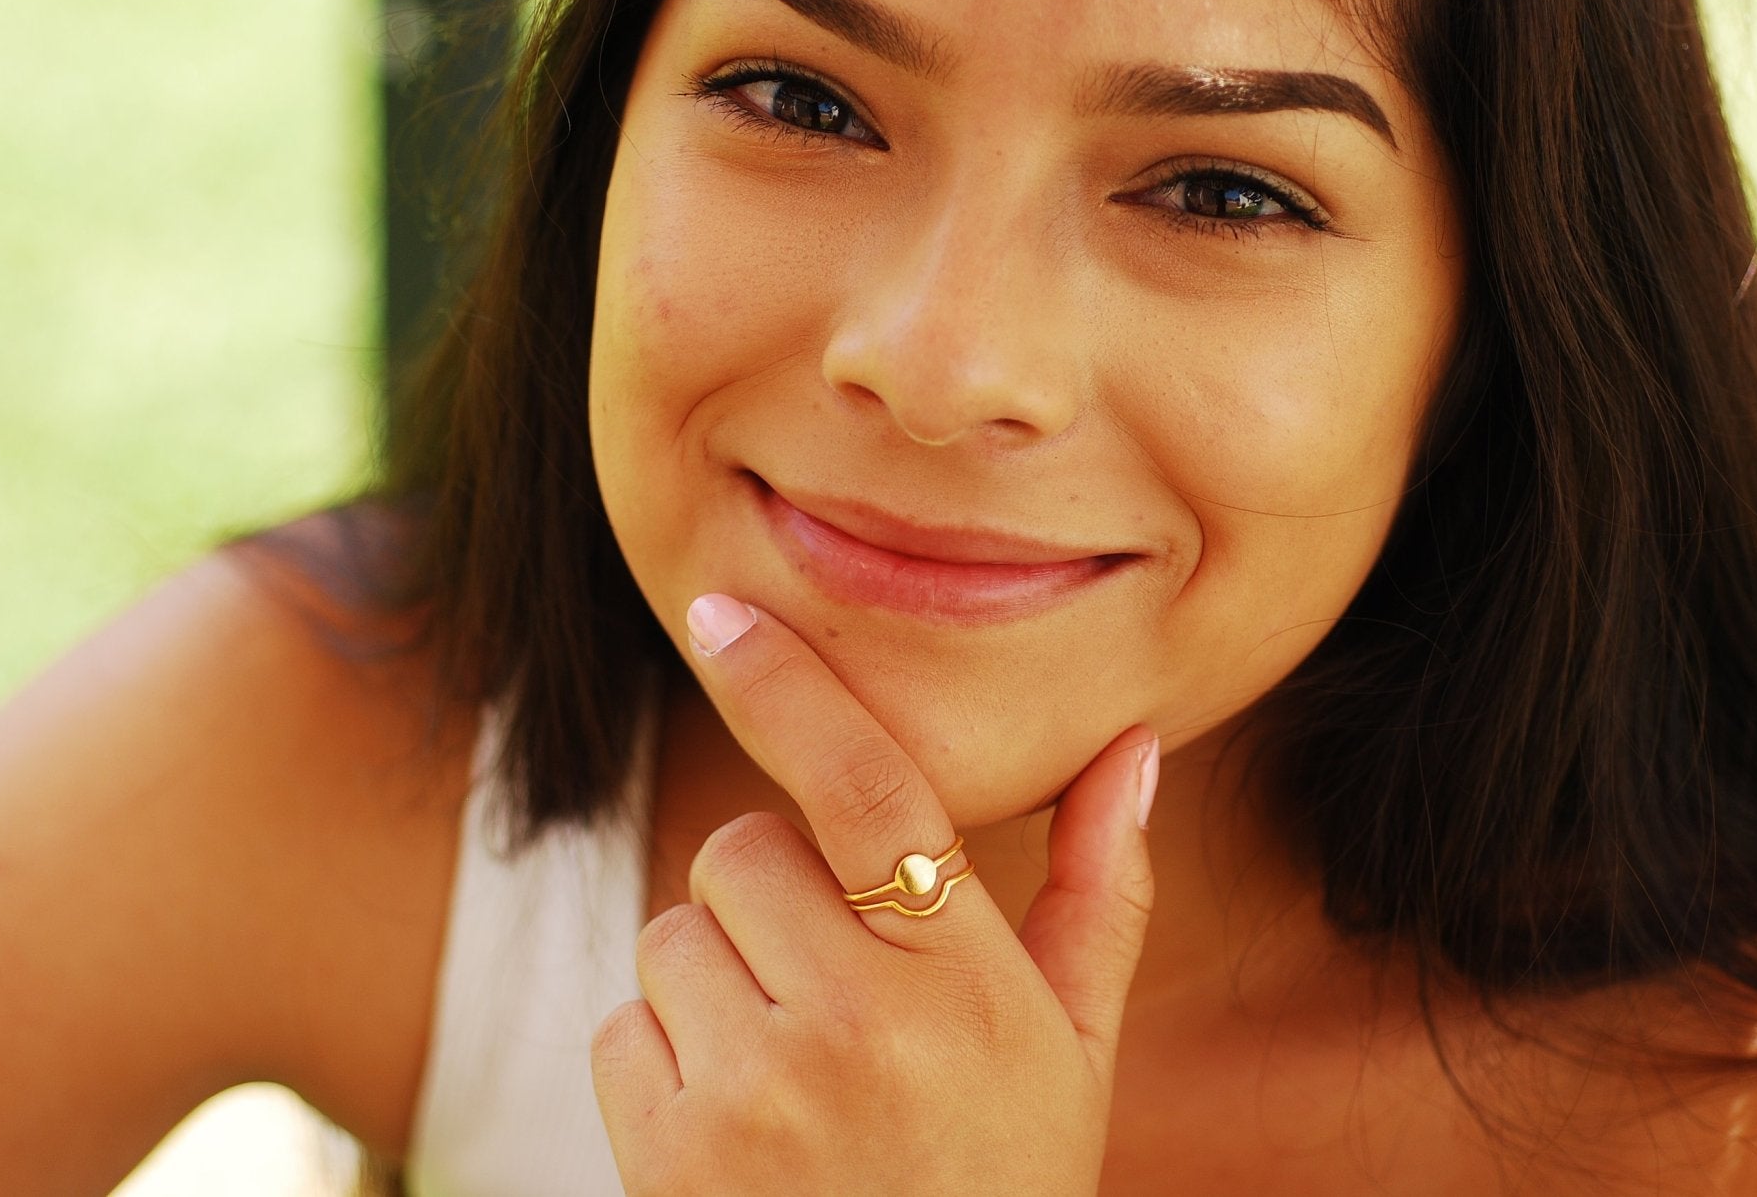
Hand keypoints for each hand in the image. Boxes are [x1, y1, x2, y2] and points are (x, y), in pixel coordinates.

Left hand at [590, 593, 1160, 1195]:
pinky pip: (622, 1025)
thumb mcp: (1074, 1048)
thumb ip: (1096, 891)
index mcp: (968, 986)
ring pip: (674, 934)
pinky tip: (735, 1124)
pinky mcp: (667, 1156)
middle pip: (741, 853)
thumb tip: (1134, 747)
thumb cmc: (1003, 1179)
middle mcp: (859, 1030)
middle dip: (769, 897)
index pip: (868, 792)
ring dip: (713, 979)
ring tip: (788, 1070)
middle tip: (828, 984)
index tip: (721, 615)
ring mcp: (753, 1098)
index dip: (792, 689)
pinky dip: (662, 1056)